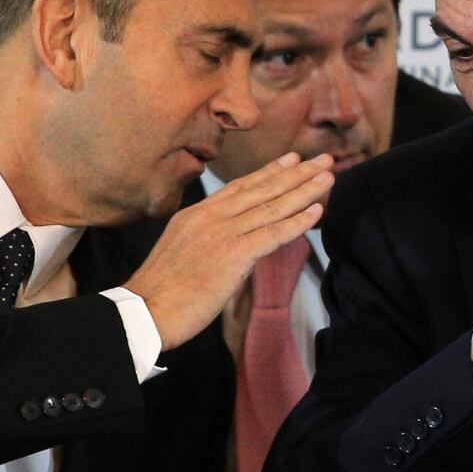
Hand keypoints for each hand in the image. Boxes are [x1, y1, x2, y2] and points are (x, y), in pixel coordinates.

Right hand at [125, 152, 332, 348]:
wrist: (143, 312)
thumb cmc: (159, 293)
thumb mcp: (180, 253)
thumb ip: (205, 241)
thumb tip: (227, 245)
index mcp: (195, 215)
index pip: (239, 187)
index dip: (269, 172)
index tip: (291, 159)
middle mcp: (210, 217)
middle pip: (260, 189)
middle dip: (295, 172)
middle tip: (322, 158)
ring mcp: (222, 234)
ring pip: (272, 206)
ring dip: (304, 189)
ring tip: (329, 175)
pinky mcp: (233, 255)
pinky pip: (273, 233)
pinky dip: (298, 220)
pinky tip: (317, 210)